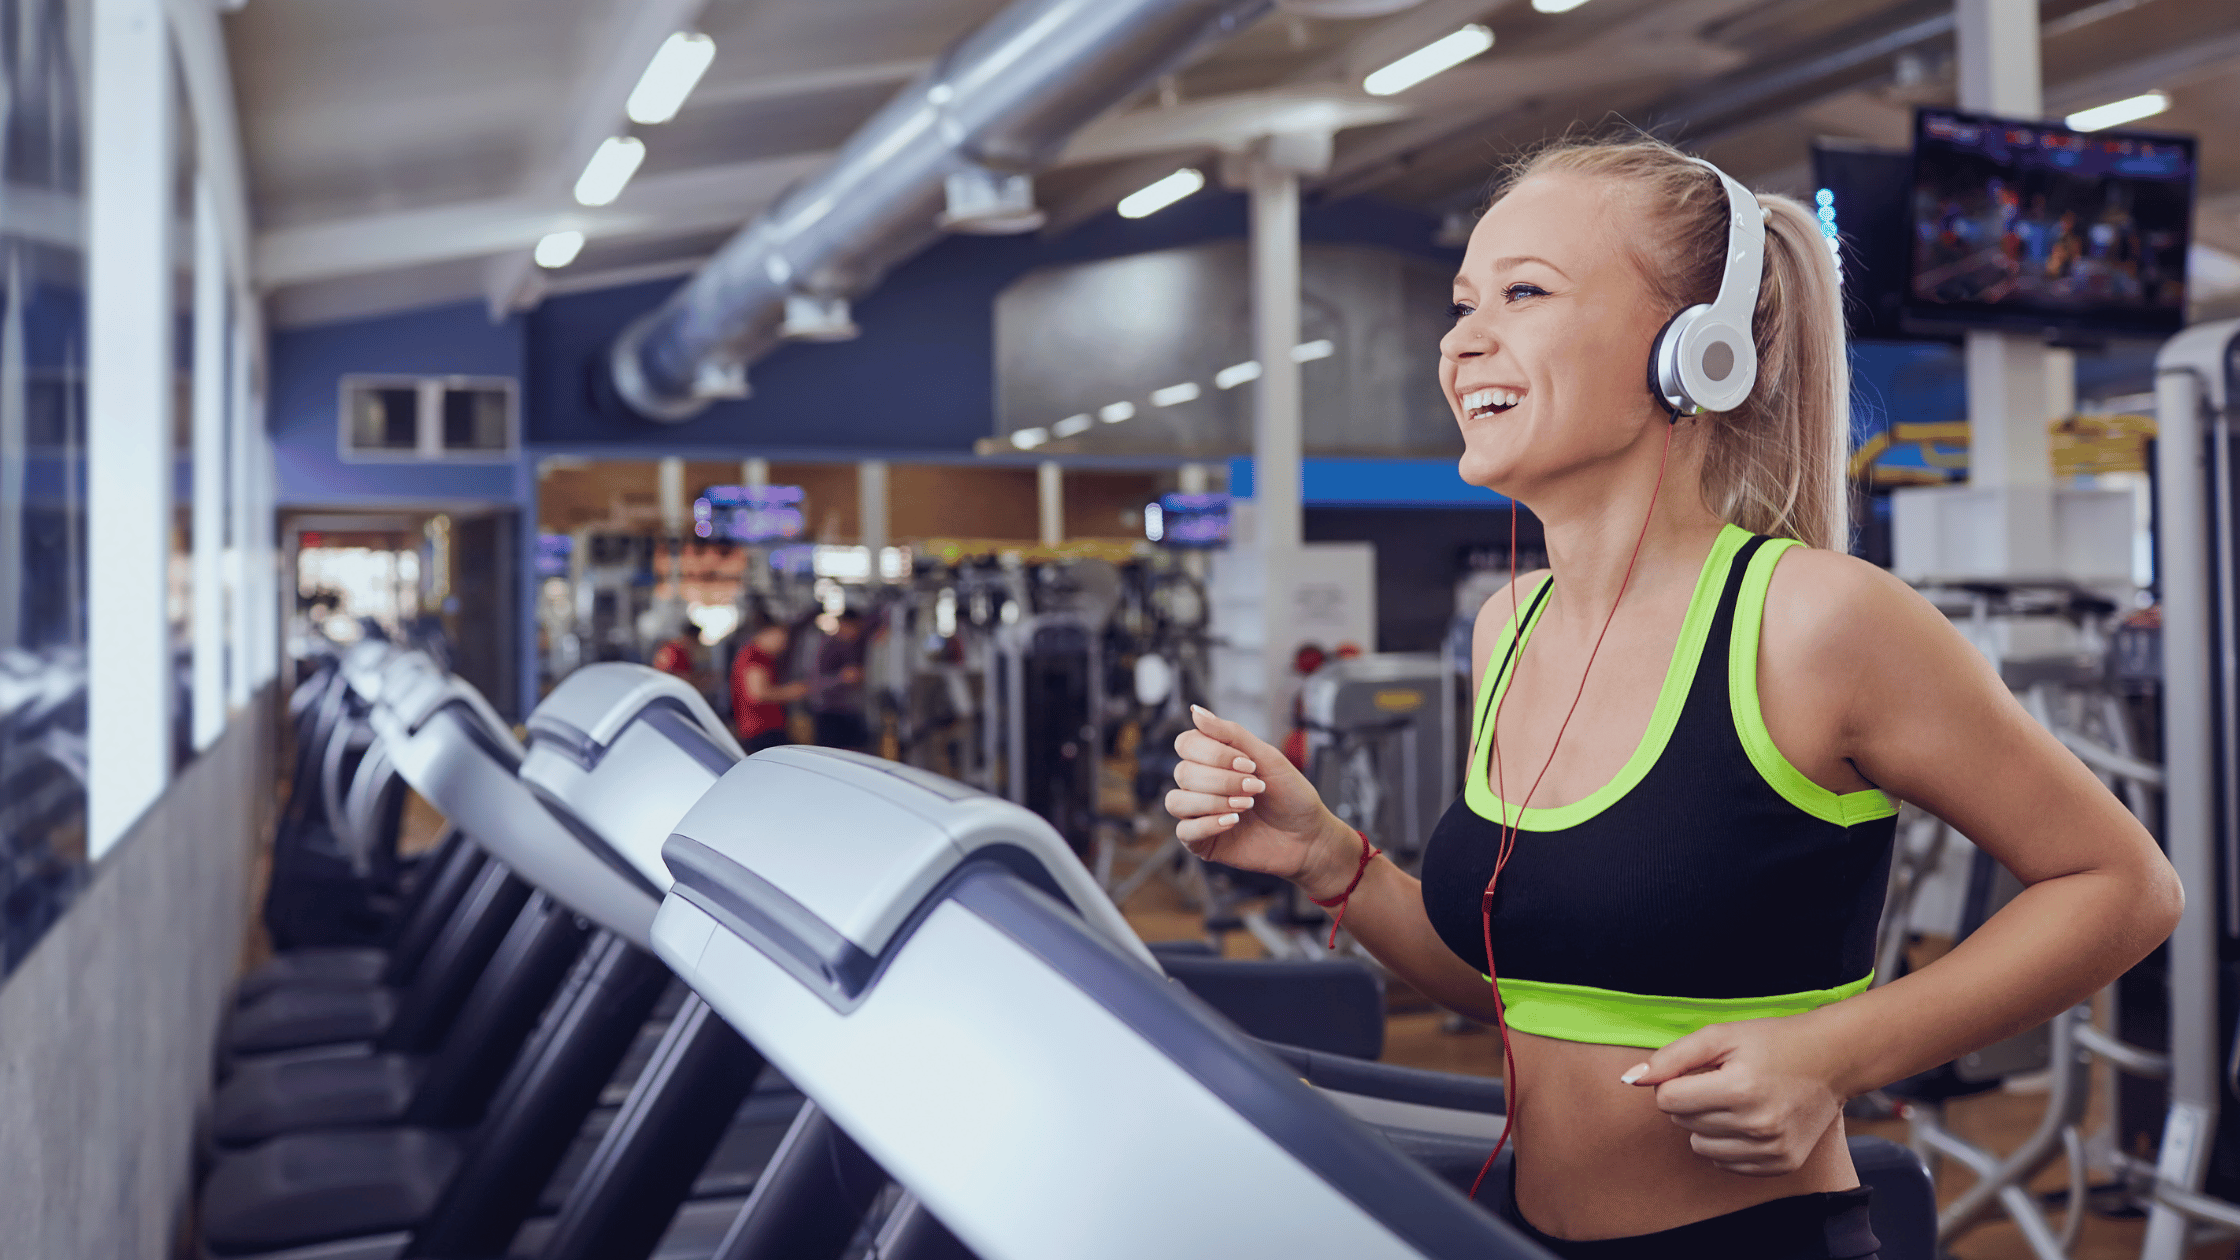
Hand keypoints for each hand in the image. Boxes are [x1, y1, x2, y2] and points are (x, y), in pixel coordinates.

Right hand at [1164, 705, 1356, 896]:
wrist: (1309, 835)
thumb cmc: (1291, 794)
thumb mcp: (1266, 757)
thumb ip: (1230, 733)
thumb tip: (1195, 711)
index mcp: (1212, 760)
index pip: (1186, 744)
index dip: (1213, 754)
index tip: (1248, 763)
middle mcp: (1200, 784)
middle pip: (1183, 773)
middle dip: (1222, 780)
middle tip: (1254, 787)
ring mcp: (1199, 814)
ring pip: (1176, 802)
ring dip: (1214, 802)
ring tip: (1246, 806)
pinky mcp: (1202, 842)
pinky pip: (1184, 832)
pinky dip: (1208, 824)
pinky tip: (1233, 822)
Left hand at [1620, 1015, 1845, 1176]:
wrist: (1833, 1060)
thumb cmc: (1772, 1042)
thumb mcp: (1720, 1035)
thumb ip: (1671, 1057)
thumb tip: (1631, 1079)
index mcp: (1740, 1089)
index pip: (1668, 1100)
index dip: (1675, 1081)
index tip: (1700, 1070)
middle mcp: (1757, 1125)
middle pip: (1682, 1123)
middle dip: (1691, 1100)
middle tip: (1722, 1081)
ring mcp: (1772, 1149)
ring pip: (1699, 1147)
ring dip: (1706, 1125)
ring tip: (1735, 1101)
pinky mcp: (1782, 1164)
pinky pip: (1725, 1163)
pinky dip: (1727, 1144)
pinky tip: (1748, 1121)